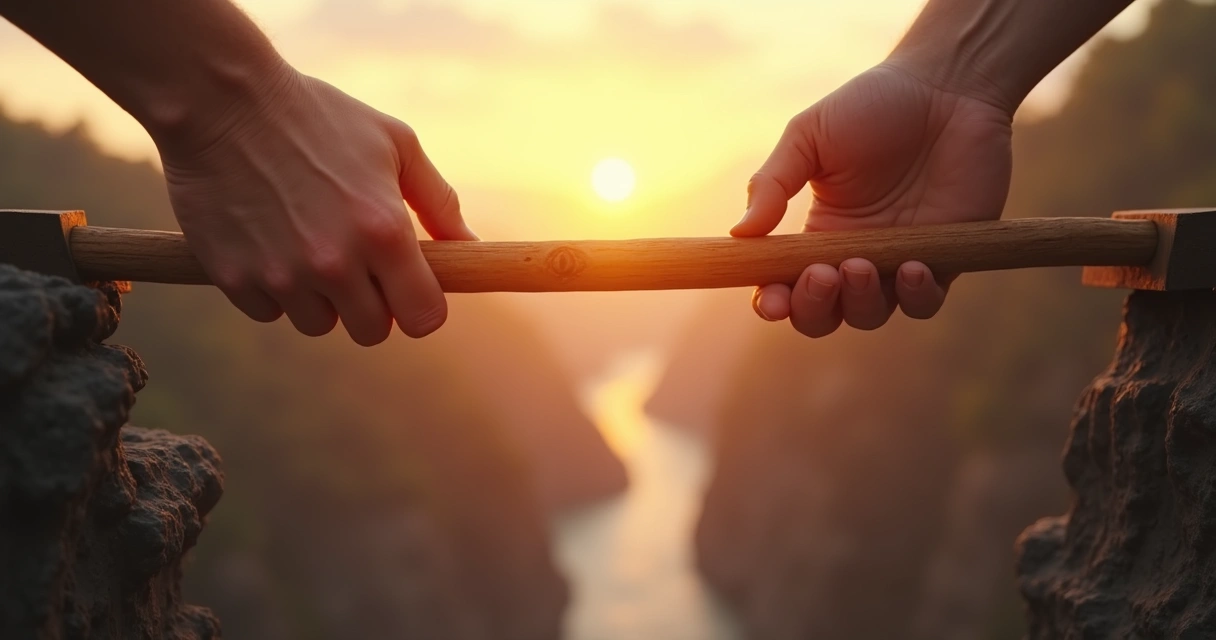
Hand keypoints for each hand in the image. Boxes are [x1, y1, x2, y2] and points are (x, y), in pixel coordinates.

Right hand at [157, 65, 474, 345]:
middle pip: (371, 331)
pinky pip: (268, 312)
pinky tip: (269, 241)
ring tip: (308, 244)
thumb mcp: (395, 143)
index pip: (424, 317)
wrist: (218, 99)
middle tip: (357, 264)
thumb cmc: (318, 116)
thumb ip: (439, 201)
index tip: (409, 287)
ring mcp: (281, 274)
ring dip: (320, 297)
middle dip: (371, 304)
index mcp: (384, 231)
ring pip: (318, 324)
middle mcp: (335, 262)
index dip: (421, 306)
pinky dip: (273, 288)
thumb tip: (470, 246)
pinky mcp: (233, 277)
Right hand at [732, 63, 1012, 336]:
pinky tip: (912, 266)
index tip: (771, 299)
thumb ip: (772, 184)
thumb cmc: (873, 104)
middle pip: (823, 315)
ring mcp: (897, 261)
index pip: (784, 286)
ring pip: (869, 315)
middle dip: (813, 307)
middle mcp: (853, 255)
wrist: (947, 86)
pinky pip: (925, 302)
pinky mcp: (946, 259)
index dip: (773, 302)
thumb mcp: (808, 136)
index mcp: (816, 232)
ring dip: (859, 303)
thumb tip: (739, 235)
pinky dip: (915, 296)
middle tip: (822, 273)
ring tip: (860, 264)